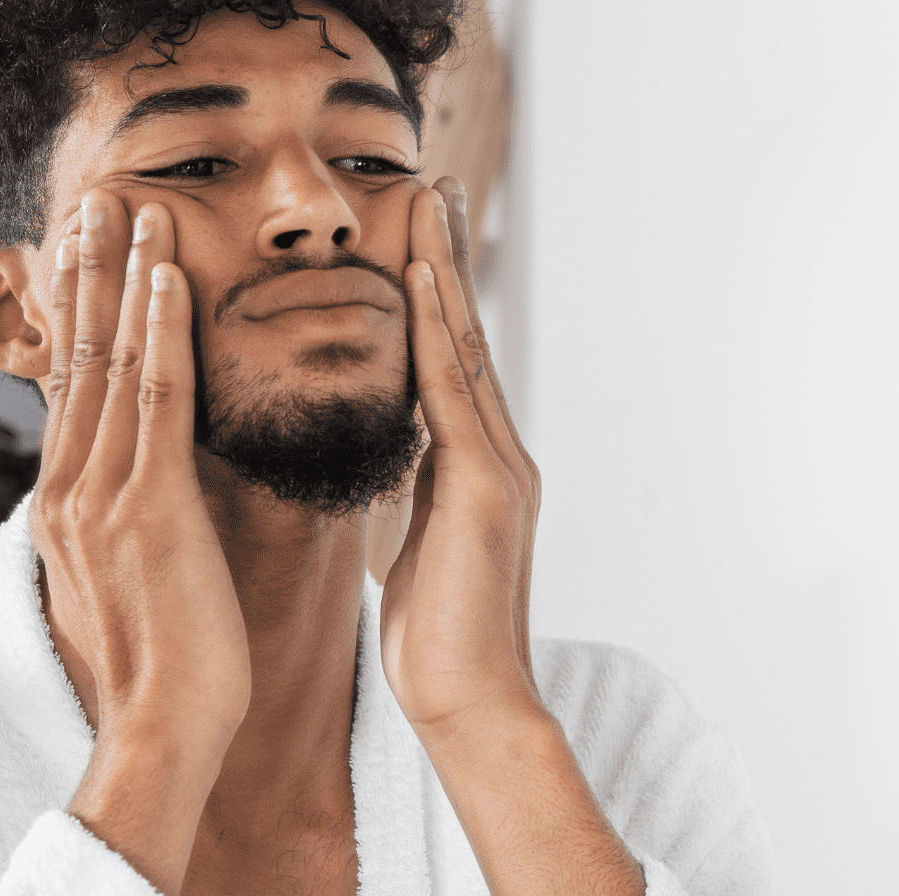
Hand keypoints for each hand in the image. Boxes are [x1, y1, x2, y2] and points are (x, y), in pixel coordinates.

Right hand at [39, 191, 249, 892]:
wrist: (166, 729)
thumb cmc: (174, 664)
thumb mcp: (146, 576)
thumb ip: (145, 523)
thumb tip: (158, 494)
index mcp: (74, 506)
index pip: (81, 391)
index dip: (88, 319)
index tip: (94, 257)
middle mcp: (73, 490)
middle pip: (81, 360)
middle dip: (89, 277)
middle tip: (95, 202)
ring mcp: (102, 495)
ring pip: (111, 363)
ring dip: (123, 280)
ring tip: (131, 209)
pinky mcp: (144, 508)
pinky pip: (153, 401)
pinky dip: (158, 335)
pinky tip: (167, 281)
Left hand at [379, 181, 641, 895]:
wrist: (471, 703)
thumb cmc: (438, 644)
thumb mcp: (418, 548)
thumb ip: (416, 496)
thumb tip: (397, 464)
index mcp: (478, 472)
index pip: (452, 367)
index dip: (436, 299)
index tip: (416, 237)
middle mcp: (500, 457)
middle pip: (468, 339)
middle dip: (449, 262)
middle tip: (434, 189)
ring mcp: (501, 469)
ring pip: (467, 350)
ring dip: (446, 273)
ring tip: (429, 207)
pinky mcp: (487, 489)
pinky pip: (456, 392)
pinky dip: (439, 333)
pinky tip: (420, 282)